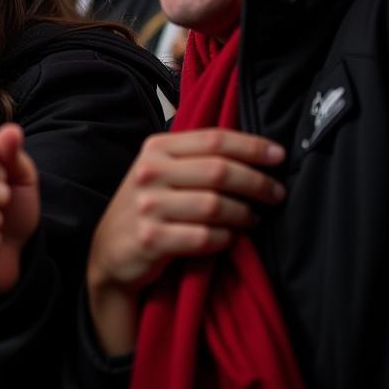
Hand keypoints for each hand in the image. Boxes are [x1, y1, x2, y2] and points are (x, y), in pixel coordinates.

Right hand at [86, 128, 284, 354]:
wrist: (110, 249)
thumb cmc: (147, 206)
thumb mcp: (161, 171)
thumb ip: (194, 157)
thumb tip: (253, 151)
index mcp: (155, 148)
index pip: (213, 139)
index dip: (251, 146)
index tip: (279, 155)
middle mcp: (150, 172)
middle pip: (219, 170)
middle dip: (257, 182)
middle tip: (276, 193)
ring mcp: (148, 206)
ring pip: (216, 205)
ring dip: (244, 214)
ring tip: (252, 218)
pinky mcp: (152, 239)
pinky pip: (205, 237)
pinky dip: (226, 239)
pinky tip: (230, 238)